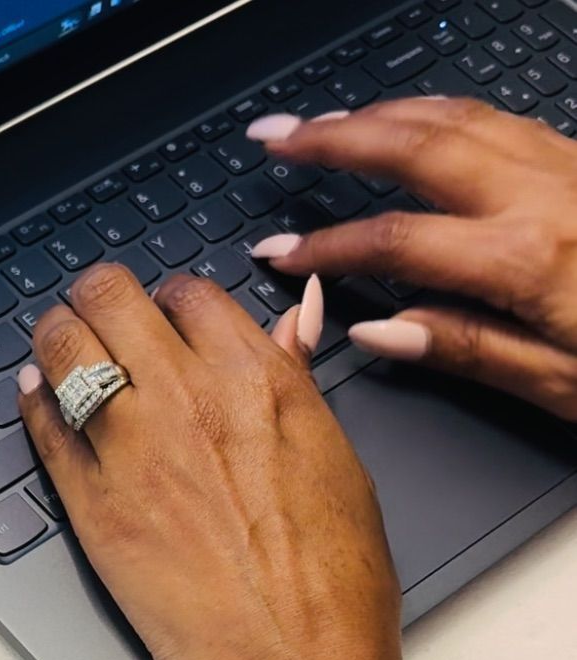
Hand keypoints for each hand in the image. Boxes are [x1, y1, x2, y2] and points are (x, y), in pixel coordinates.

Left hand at [18, 265, 410, 659]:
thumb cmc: (332, 579)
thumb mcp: (337, 458)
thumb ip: (296, 378)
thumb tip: (291, 318)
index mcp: (256, 380)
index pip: (187, 292)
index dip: (170, 298)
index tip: (165, 316)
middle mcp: (186, 400)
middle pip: (109, 298)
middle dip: (98, 296)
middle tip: (97, 314)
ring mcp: (129, 450)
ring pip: (61, 347)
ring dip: (57, 336)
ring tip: (60, 346)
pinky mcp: (88, 505)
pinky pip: (41, 425)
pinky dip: (34, 401)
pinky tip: (38, 397)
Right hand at [247, 98, 576, 419]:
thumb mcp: (562, 384)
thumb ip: (467, 349)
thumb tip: (381, 329)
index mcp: (530, 259)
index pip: (397, 240)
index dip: (326, 244)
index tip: (278, 253)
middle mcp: (546, 196)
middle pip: (418, 145)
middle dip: (335, 136)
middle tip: (276, 135)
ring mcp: (569, 167)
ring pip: (458, 115)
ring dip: (381, 113)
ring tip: (325, 122)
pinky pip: (497, 118)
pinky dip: (438, 112)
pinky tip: (413, 120)